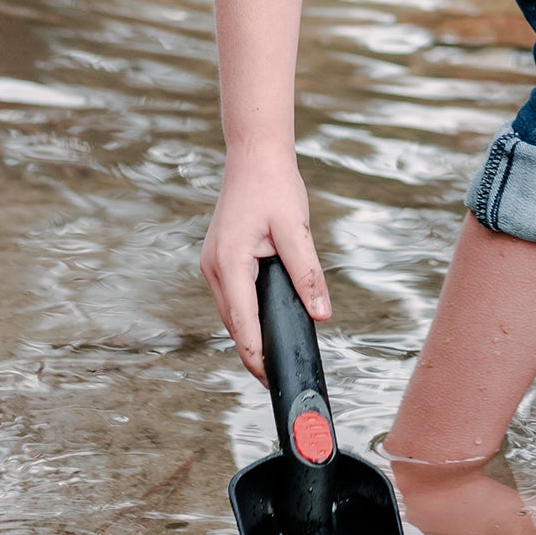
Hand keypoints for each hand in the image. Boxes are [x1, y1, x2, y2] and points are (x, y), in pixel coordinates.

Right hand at [199, 149, 329, 380]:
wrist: (255, 154)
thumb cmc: (275, 186)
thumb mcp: (296, 230)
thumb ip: (308, 274)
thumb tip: (321, 314)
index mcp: (230, 262)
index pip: (242, 322)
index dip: (256, 355)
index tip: (269, 379)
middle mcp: (215, 266)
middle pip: (233, 322)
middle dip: (253, 350)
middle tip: (276, 377)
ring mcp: (214, 262)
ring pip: (231, 311)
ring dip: (248, 332)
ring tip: (272, 358)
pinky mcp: (220, 257)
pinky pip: (233, 295)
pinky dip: (246, 313)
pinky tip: (264, 322)